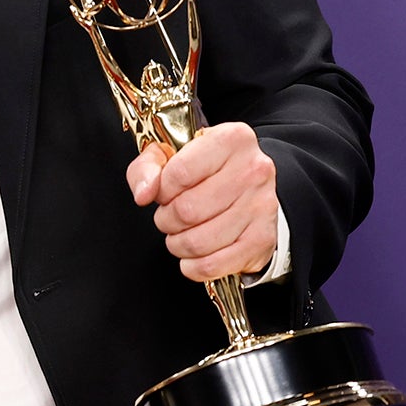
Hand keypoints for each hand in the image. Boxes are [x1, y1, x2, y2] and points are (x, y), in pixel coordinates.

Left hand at [127, 122, 278, 282]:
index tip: (163, 193)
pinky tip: (193, 254)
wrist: (249, 186)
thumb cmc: (204, 169)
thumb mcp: (169, 154)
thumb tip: (144, 194)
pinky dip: (193, 266)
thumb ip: (146, 168)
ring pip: (198, 241)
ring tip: (180, 233)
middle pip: (187, 210)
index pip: (179, 173)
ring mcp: (262, 206)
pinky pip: (213, 265)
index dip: (161, 190)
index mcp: (231, 139)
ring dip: (177, 243)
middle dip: (166, 219)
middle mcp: (253, 170)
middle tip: (169, 215)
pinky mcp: (262, 240)